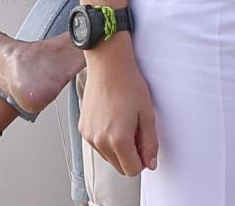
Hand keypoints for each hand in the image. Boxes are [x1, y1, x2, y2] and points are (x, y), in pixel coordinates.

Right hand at [79, 38, 158, 174]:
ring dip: (119, 148)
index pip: (132, 170)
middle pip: (119, 166)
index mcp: (118, 140)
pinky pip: (98, 144)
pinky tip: (114, 119)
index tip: (147, 146)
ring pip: (108, 157)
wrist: (108, 66)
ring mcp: (88, 136)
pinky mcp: (83, 128)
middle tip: (139, 132)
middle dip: (131, 155)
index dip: (143, 161)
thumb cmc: (129, 85)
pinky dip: (107, 139)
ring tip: (126, 123)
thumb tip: (151, 164)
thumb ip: (150, 142)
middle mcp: (99, 142)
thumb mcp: (147, 114)